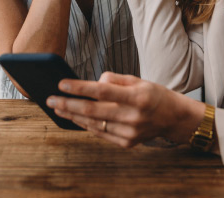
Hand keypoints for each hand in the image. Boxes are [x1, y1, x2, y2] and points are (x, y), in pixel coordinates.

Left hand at [46, 72, 204, 147]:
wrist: (173, 118)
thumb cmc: (152, 94)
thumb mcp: (137, 79)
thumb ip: (113, 80)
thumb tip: (92, 84)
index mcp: (136, 97)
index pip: (102, 91)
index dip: (80, 88)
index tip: (62, 84)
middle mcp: (133, 117)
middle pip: (93, 111)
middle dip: (68, 104)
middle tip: (50, 99)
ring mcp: (130, 133)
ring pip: (94, 124)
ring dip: (73, 116)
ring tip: (57, 107)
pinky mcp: (127, 143)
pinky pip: (101, 134)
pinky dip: (86, 125)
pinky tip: (75, 117)